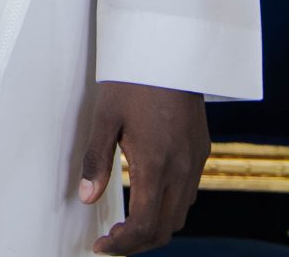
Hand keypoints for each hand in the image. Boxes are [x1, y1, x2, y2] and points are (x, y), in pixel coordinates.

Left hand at [78, 80, 208, 253]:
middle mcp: (182, 168)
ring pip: (181, 213)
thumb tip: (87, 198)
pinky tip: (148, 197)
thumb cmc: (133, 80)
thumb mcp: (105, 117)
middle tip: (111, 240)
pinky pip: (189, 193)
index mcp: (156, 163)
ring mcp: (196, 160)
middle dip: (139, 242)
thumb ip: (96, 160)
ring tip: (127, 224)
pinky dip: (169, 207)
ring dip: (156, 226)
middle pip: (166, 228)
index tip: (102, 246)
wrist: (171, 50)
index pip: (145, 224)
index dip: (124, 244)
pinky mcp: (201, 150)